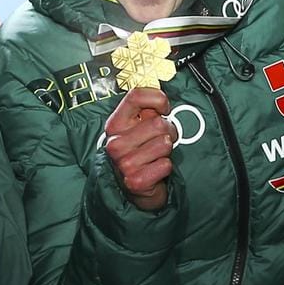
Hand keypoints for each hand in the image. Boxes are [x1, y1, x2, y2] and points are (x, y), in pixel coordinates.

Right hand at [102, 87, 174, 210]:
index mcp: (115, 124)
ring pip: (165, 143)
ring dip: (167, 150)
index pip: (136, 96)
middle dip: (168, 131)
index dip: (158, 99)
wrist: (134, 188)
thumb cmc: (140, 153)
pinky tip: (155, 170)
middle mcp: (115, 143)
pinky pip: (165, 164)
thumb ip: (147, 112)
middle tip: (161, 140)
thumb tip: (161, 100)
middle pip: (158, 123)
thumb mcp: (138, 129)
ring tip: (158, 155)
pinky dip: (166, 167)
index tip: (164, 109)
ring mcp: (124, 163)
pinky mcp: (135, 181)